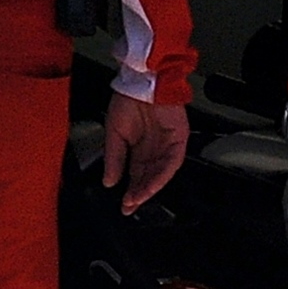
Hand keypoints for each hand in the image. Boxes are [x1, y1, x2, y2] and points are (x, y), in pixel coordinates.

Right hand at [102, 97, 189, 211]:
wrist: (142, 82)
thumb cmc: (129, 100)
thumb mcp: (114, 133)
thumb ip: (114, 159)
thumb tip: (109, 181)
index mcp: (139, 148)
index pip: (137, 175)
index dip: (131, 191)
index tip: (124, 205)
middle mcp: (154, 149)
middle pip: (150, 177)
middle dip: (140, 194)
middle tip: (130, 206)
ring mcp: (168, 145)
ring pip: (162, 173)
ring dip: (150, 187)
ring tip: (138, 198)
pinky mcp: (179, 138)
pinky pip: (173, 161)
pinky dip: (162, 175)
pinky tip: (152, 184)